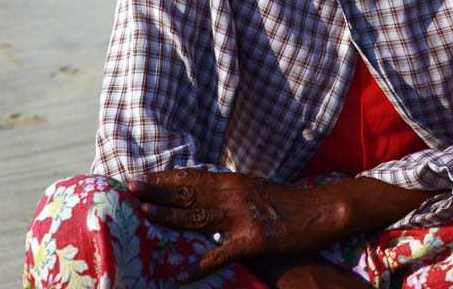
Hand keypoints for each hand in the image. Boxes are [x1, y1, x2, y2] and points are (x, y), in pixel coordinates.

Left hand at [128, 169, 349, 283]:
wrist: (322, 210)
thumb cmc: (288, 204)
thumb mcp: (256, 190)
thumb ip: (230, 192)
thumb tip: (207, 193)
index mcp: (234, 182)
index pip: (192, 176)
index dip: (165, 177)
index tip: (142, 176)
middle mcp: (234, 194)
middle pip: (190, 191)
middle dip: (158, 190)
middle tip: (131, 186)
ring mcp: (243, 216)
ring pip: (199, 215)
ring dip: (170, 214)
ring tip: (144, 212)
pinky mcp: (254, 240)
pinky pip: (221, 255)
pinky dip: (199, 266)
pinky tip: (180, 276)